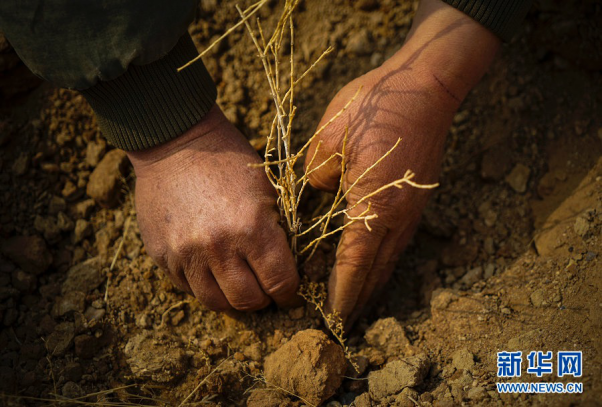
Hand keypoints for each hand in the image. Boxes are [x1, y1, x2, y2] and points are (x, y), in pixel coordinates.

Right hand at [127, 105, 299, 310]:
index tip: (289, 293)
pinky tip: (212, 268)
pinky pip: (188, 288)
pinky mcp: (162, 255)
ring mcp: (186, 254)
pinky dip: (204, 285)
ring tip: (238, 284)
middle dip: (263, 299)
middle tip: (265, 289)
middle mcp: (218, 247)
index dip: (289, 293)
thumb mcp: (267, 191)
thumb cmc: (229, 162)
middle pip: (248, 301)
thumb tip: (285, 270)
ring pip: (216, 302)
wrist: (176, 143)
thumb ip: (277, 234)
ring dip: (232, 298)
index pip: (280, 283)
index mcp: (252, 228)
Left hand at [305, 0, 500, 323]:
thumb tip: (321, 192)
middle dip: (359, 297)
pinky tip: (375, 263)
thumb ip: (318, 176)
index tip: (333, 314)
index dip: (342, 290)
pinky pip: (399, 240)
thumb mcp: (329, 139)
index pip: (354, 262)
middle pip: (377, 269)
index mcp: (374, 204)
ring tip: (358, 302)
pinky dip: (384, 260)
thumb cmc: (376, 106)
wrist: (426, 84)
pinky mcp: (418, 198)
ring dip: (374, 282)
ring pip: (391, 257)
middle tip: (342, 320)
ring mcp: (413, 208)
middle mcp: (399, 215)